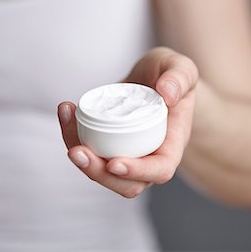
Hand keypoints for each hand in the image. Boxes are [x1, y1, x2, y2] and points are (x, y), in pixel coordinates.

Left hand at [57, 47, 198, 197]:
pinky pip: (91, 151)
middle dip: (99, 173)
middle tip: (77, 152)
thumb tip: (167, 94)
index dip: (138, 171)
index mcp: (173, 143)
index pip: (160, 169)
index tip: (115, 163)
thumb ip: (180, 77)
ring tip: (67, 120)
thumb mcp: (183, 68)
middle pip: (127, 183)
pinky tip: (67, 110)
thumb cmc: (173, 75)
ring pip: (103, 172)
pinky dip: (73, 134)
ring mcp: (128, 152)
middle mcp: (151, 155)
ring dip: (80, 157)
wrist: (156, 76)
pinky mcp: (109, 143)